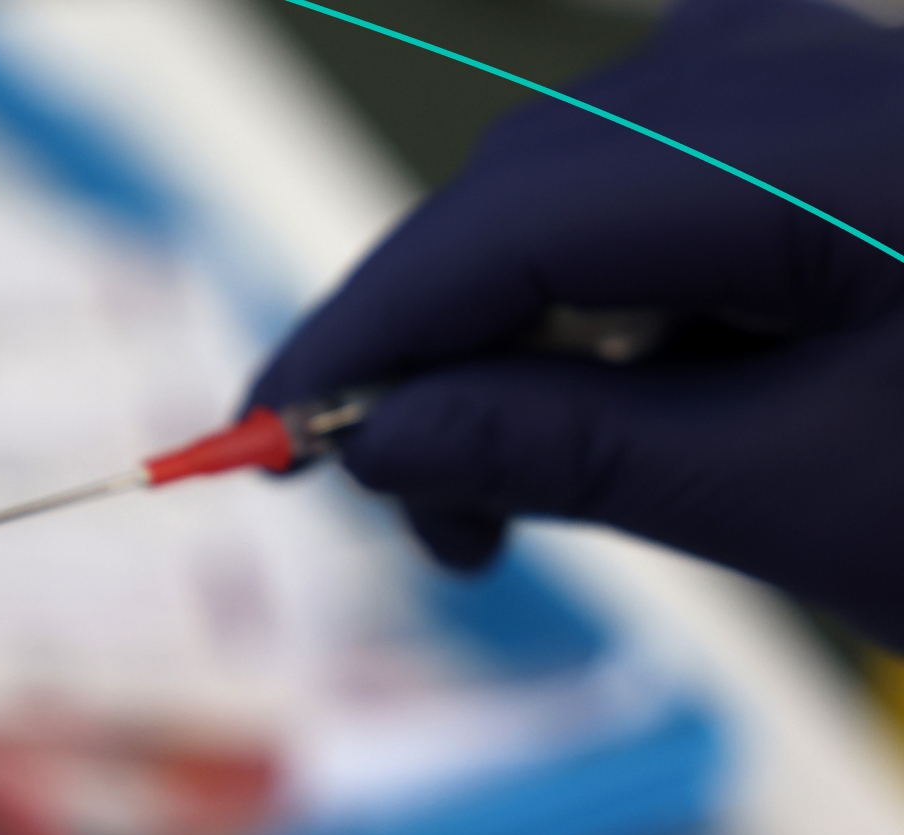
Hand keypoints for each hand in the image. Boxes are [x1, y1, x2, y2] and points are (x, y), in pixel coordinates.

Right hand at [250, 0, 903, 647]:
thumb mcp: (805, 497)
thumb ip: (562, 450)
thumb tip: (368, 436)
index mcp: (821, 145)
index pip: (510, 223)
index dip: (363, 335)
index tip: (258, 438)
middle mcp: (797, 68)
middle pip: (523, 198)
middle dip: (428, 358)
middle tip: (396, 521)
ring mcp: (813, 79)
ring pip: (569, 198)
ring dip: (504, 347)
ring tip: (498, 509)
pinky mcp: (821, 121)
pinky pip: (644, 197)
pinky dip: (588, 311)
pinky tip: (590, 407)